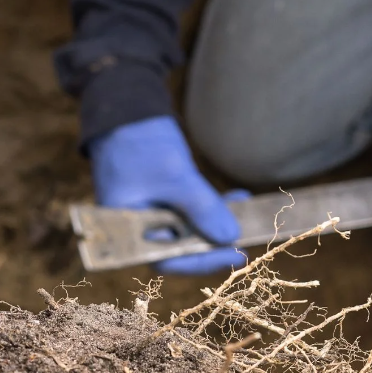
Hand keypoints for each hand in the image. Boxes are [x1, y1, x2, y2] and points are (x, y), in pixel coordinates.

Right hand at [88, 115, 247, 274]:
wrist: (126, 110)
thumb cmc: (141, 144)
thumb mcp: (175, 177)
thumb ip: (201, 208)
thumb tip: (230, 238)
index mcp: (128, 231)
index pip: (166, 260)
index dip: (201, 262)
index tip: (233, 254)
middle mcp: (139, 229)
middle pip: (180, 249)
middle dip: (213, 244)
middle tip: (245, 241)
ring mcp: (153, 214)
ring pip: (190, 230)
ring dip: (217, 223)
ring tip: (244, 213)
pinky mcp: (165, 200)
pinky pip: (191, 212)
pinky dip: (212, 207)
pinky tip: (237, 198)